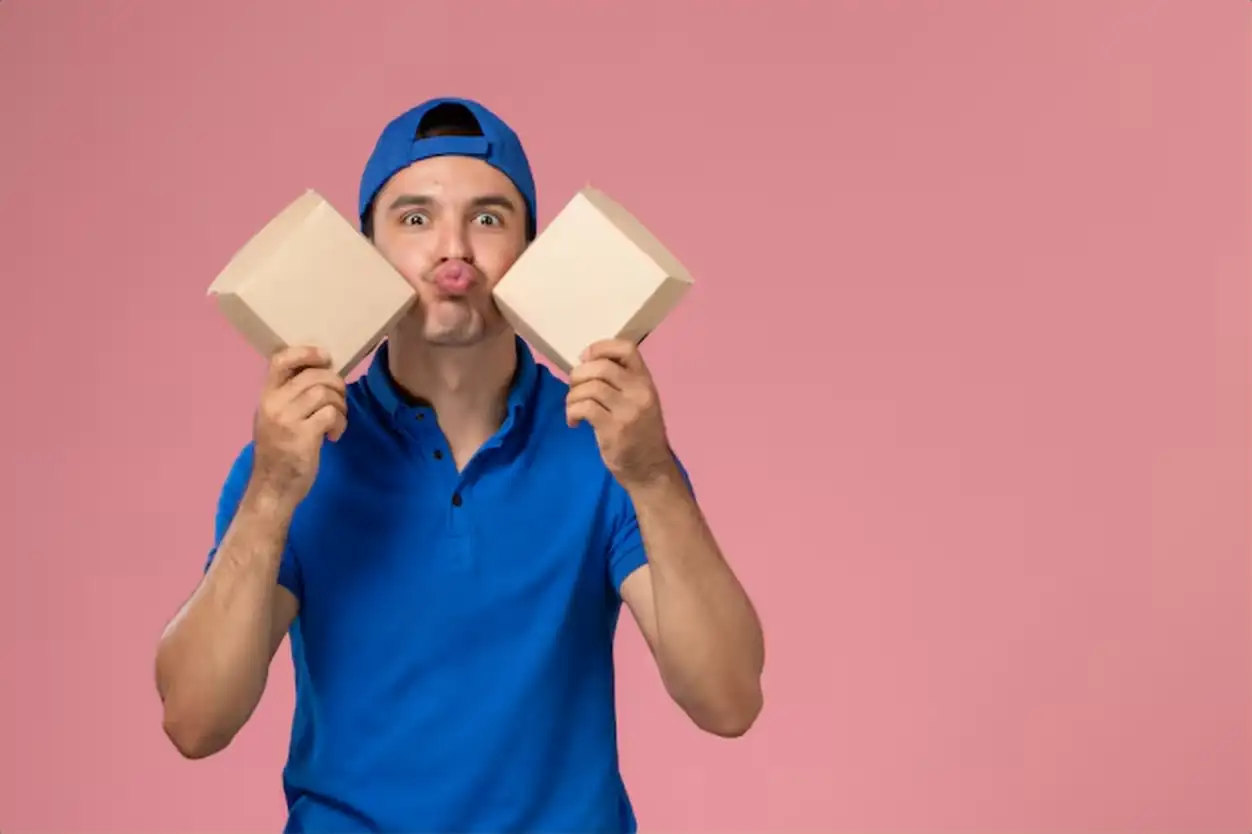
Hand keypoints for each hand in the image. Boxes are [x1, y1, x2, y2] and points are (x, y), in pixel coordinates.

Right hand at [249, 346, 346, 506]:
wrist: (272, 488)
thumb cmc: (278, 452)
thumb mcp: (275, 418)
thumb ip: (290, 396)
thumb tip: (321, 373)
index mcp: (266, 396)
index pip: (280, 359)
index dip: (306, 352)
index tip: (325, 357)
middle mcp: (273, 404)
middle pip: (314, 375)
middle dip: (336, 384)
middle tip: (339, 402)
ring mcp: (287, 420)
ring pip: (325, 393)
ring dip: (340, 406)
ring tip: (336, 421)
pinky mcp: (303, 436)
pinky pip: (331, 414)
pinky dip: (340, 423)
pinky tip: (334, 436)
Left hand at [566, 339, 675, 489]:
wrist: (650, 470)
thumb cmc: (640, 434)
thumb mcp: (639, 401)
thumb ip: (621, 382)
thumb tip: (586, 364)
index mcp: (645, 381)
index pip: (626, 348)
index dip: (600, 347)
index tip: (585, 359)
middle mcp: (639, 392)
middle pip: (601, 366)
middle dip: (578, 374)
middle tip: (574, 389)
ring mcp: (628, 411)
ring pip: (590, 387)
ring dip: (572, 396)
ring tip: (572, 408)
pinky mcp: (614, 430)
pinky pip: (584, 408)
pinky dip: (572, 412)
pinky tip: (574, 422)